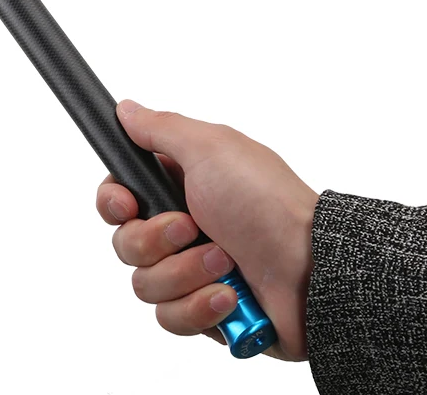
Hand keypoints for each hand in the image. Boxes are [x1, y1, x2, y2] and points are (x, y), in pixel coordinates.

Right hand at [96, 101, 317, 360]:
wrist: (314, 271)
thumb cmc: (266, 202)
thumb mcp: (210, 147)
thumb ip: (159, 127)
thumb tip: (124, 109)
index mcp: (176, 185)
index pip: (115, 198)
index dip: (113, 203)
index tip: (127, 205)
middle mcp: (179, 228)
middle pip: (124, 242)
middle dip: (155, 240)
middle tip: (191, 228)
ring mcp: (191, 271)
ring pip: (144, 284)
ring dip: (185, 273)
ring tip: (225, 262)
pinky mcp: (204, 313)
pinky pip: (170, 318)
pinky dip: (199, 308)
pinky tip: (229, 295)